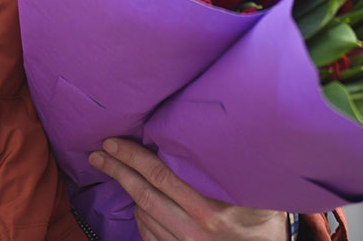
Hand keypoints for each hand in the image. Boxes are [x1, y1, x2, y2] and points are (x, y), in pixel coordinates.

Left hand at [89, 138, 285, 240]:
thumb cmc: (264, 223)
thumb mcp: (257, 195)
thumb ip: (231, 170)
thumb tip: (218, 133)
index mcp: (212, 209)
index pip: (161, 176)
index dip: (132, 157)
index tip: (112, 142)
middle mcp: (194, 229)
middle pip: (143, 193)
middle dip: (116, 169)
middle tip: (98, 153)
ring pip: (142, 213)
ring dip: (125, 190)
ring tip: (111, 169)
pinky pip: (147, 234)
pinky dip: (138, 215)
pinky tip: (135, 200)